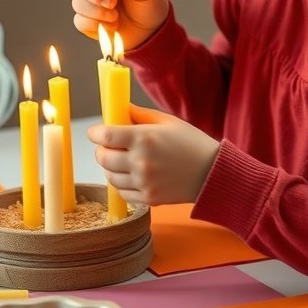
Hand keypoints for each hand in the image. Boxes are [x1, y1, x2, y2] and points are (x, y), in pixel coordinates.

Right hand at [72, 0, 169, 50]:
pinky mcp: (88, 22)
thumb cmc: (151, 5)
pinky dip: (96, 25)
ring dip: (97, 12)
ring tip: (116, 16)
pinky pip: (80, 21)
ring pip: (77, 3)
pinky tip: (112, 26)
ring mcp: (90, 4)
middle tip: (113, 2)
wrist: (153, 33)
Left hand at [87, 104, 219, 204]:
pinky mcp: (149, 198)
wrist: (212, 173)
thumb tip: (120, 109)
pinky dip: (122, 184)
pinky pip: (122, 193)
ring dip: (111, 168)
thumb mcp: (167, 121)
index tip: (95, 133)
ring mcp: (144, 182)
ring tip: (123, 161)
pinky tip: (132, 176)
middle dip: (102, 150)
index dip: (95, 133)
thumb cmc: (191, 143)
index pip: (105, 136)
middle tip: (110, 146)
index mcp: (144, 138)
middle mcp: (140, 161)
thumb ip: (140, 115)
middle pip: (103, 157)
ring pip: (110, 176)